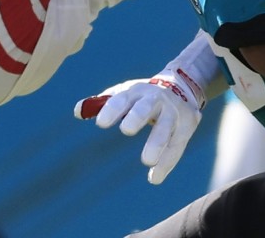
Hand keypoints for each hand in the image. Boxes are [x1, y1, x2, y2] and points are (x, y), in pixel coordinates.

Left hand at [75, 70, 204, 184]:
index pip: (122, 98)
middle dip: (137, 117)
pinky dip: (167, 162)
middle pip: (146, 107)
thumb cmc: (142, 96)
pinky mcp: (188, 124)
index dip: (112, 110)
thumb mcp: (123, 94)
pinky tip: (155, 177)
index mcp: (136, 91)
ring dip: (157, 143)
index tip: (100, 123)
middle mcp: (156, 98)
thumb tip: (77, 112)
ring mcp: (174, 111)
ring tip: (146, 161)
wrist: (181, 86)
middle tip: (126, 130)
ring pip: (166, 127)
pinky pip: (177, 145)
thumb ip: (100, 103)